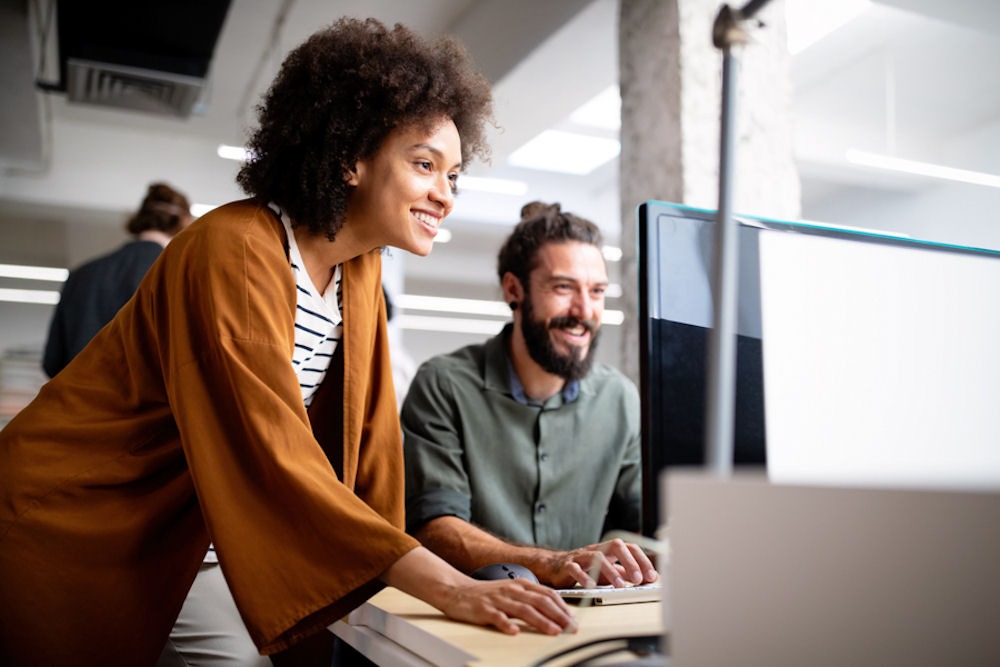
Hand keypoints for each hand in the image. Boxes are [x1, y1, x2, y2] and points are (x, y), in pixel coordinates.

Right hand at [440, 578, 577, 635]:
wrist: (458, 590)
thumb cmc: (488, 594)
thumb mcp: (512, 591)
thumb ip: (531, 599)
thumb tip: (554, 612)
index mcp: (521, 585)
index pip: (547, 594)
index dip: (563, 607)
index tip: (574, 620)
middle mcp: (512, 590)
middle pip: (540, 602)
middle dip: (558, 616)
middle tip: (570, 628)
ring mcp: (498, 599)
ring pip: (523, 610)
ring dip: (540, 621)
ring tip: (553, 631)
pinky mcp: (484, 609)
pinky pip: (496, 617)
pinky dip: (506, 624)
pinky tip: (514, 632)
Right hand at [544, 538, 658, 588]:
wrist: (554, 567)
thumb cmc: (585, 568)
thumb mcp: (608, 570)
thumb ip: (625, 573)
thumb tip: (648, 579)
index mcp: (608, 550)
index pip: (629, 548)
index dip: (642, 560)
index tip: (651, 576)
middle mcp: (596, 550)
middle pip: (615, 546)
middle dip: (629, 561)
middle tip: (638, 579)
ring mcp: (581, 556)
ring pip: (596, 557)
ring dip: (610, 571)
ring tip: (620, 586)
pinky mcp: (566, 566)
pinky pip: (575, 569)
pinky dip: (584, 577)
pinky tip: (591, 586)